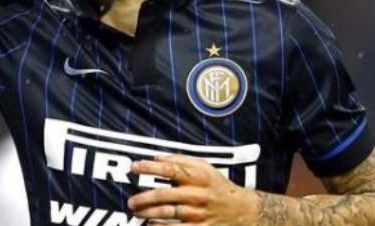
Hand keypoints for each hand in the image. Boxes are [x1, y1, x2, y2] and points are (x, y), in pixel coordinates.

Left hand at [128, 154, 257, 224]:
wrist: (243, 211)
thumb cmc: (218, 186)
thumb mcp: (205, 167)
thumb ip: (181, 161)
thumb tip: (156, 156)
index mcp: (198, 176)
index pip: (170, 169)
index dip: (150, 167)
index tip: (133, 167)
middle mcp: (198, 194)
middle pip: (165, 195)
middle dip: (144, 198)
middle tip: (130, 201)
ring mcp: (199, 213)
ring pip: (168, 213)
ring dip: (149, 213)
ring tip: (136, 213)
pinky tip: (151, 225)